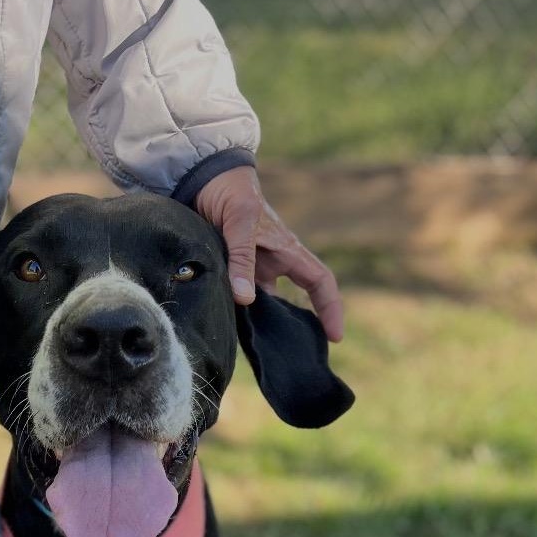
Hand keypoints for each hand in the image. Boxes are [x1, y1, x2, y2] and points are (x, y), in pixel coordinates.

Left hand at [194, 166, 344, 341]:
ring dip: (258, 327)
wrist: (201, 177)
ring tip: (257, 354)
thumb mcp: (239, 221)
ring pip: (260, 306)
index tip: (334, 336)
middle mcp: (272, 264)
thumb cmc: (230, 192)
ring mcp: (250, 270)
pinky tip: (224, 332)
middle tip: (290, 359)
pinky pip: (236, 299)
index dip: (330, 308)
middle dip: (293, 330)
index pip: (319, 282)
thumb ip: (241, 258)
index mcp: (287, 250)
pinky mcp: (229, 272)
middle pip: (290, 303)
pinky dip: (233, 316)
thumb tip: (246, 299)